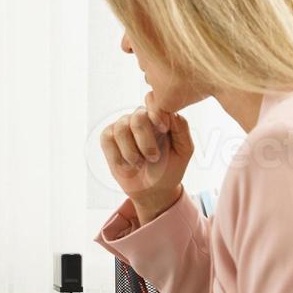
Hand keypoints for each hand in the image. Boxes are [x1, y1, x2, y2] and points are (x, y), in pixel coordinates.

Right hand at [100, 98, 193, 221]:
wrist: (154, 190)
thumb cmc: (170, 167)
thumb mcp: (184, 149)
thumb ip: (181, 127)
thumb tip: (168, 112)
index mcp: (159, 116)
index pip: (153, 101)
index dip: (157, 113)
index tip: (163, 129)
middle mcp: (140, 117)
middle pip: (138, 116)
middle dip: (145, 140)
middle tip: (153, 157)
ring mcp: (122, 126)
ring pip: (121, 128)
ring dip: (131, 151)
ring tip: (139, 164)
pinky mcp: (108, 138)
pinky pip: (108, 138)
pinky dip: (118, 155)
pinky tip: (127, 164)